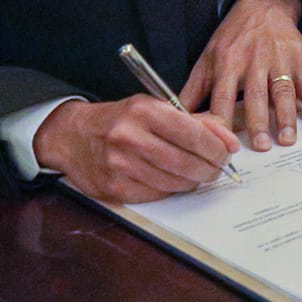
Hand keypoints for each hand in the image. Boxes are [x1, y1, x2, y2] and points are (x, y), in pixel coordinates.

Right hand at [33, 97, 240, 203]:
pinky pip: (156, 194)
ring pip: (174, 182)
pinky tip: (172, 180)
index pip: (193, 134)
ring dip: (192, 181)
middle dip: (209, 169)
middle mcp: (129, 137)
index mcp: (144, 110)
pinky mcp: (114, 188)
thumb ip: (195, 121)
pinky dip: (171, 189)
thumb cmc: (121, 119)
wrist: (72, 135)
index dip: (216, 148)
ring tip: (196, 174)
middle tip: (216, 168)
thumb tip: (229, 139)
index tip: (227, 153)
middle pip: (185, 162)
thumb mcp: (155, 107)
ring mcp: (119, 165)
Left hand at [180, 0, 301, 151]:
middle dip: (258, 121)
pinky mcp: (299, 58)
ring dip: (286, 116)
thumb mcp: (207, 58)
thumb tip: (173, 117)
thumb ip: (193, 90)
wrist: (263, 7)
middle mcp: (253, 62)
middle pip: (255, 95)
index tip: (222, 144)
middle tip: (262, 147)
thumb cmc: (232, 39)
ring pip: (282, 90)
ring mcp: (278, 60)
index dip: (223, 120)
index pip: (223, 96)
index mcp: (227, 64)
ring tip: (287, 139)